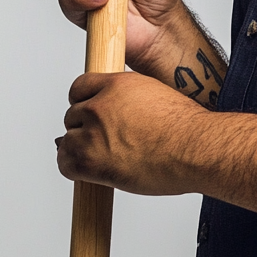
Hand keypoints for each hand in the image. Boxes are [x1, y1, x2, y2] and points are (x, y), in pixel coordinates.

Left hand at [57, 71, 207, 194]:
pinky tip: (91, 172)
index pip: (80, 87)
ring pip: (67, 140)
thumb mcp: (156, 95)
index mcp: (118, 84)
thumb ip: (130, 99)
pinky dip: (74, 169)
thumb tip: (122, 114)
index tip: (89, 113)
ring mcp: (93, 132)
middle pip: (72, 115)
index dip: (84, 102)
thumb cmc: (184, 128)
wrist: (192, 148)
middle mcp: (101, 104)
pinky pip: (65, 163)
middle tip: (104, 142)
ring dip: (80, 150)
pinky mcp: (89, 160)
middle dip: (85, 128)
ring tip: (103, 159)